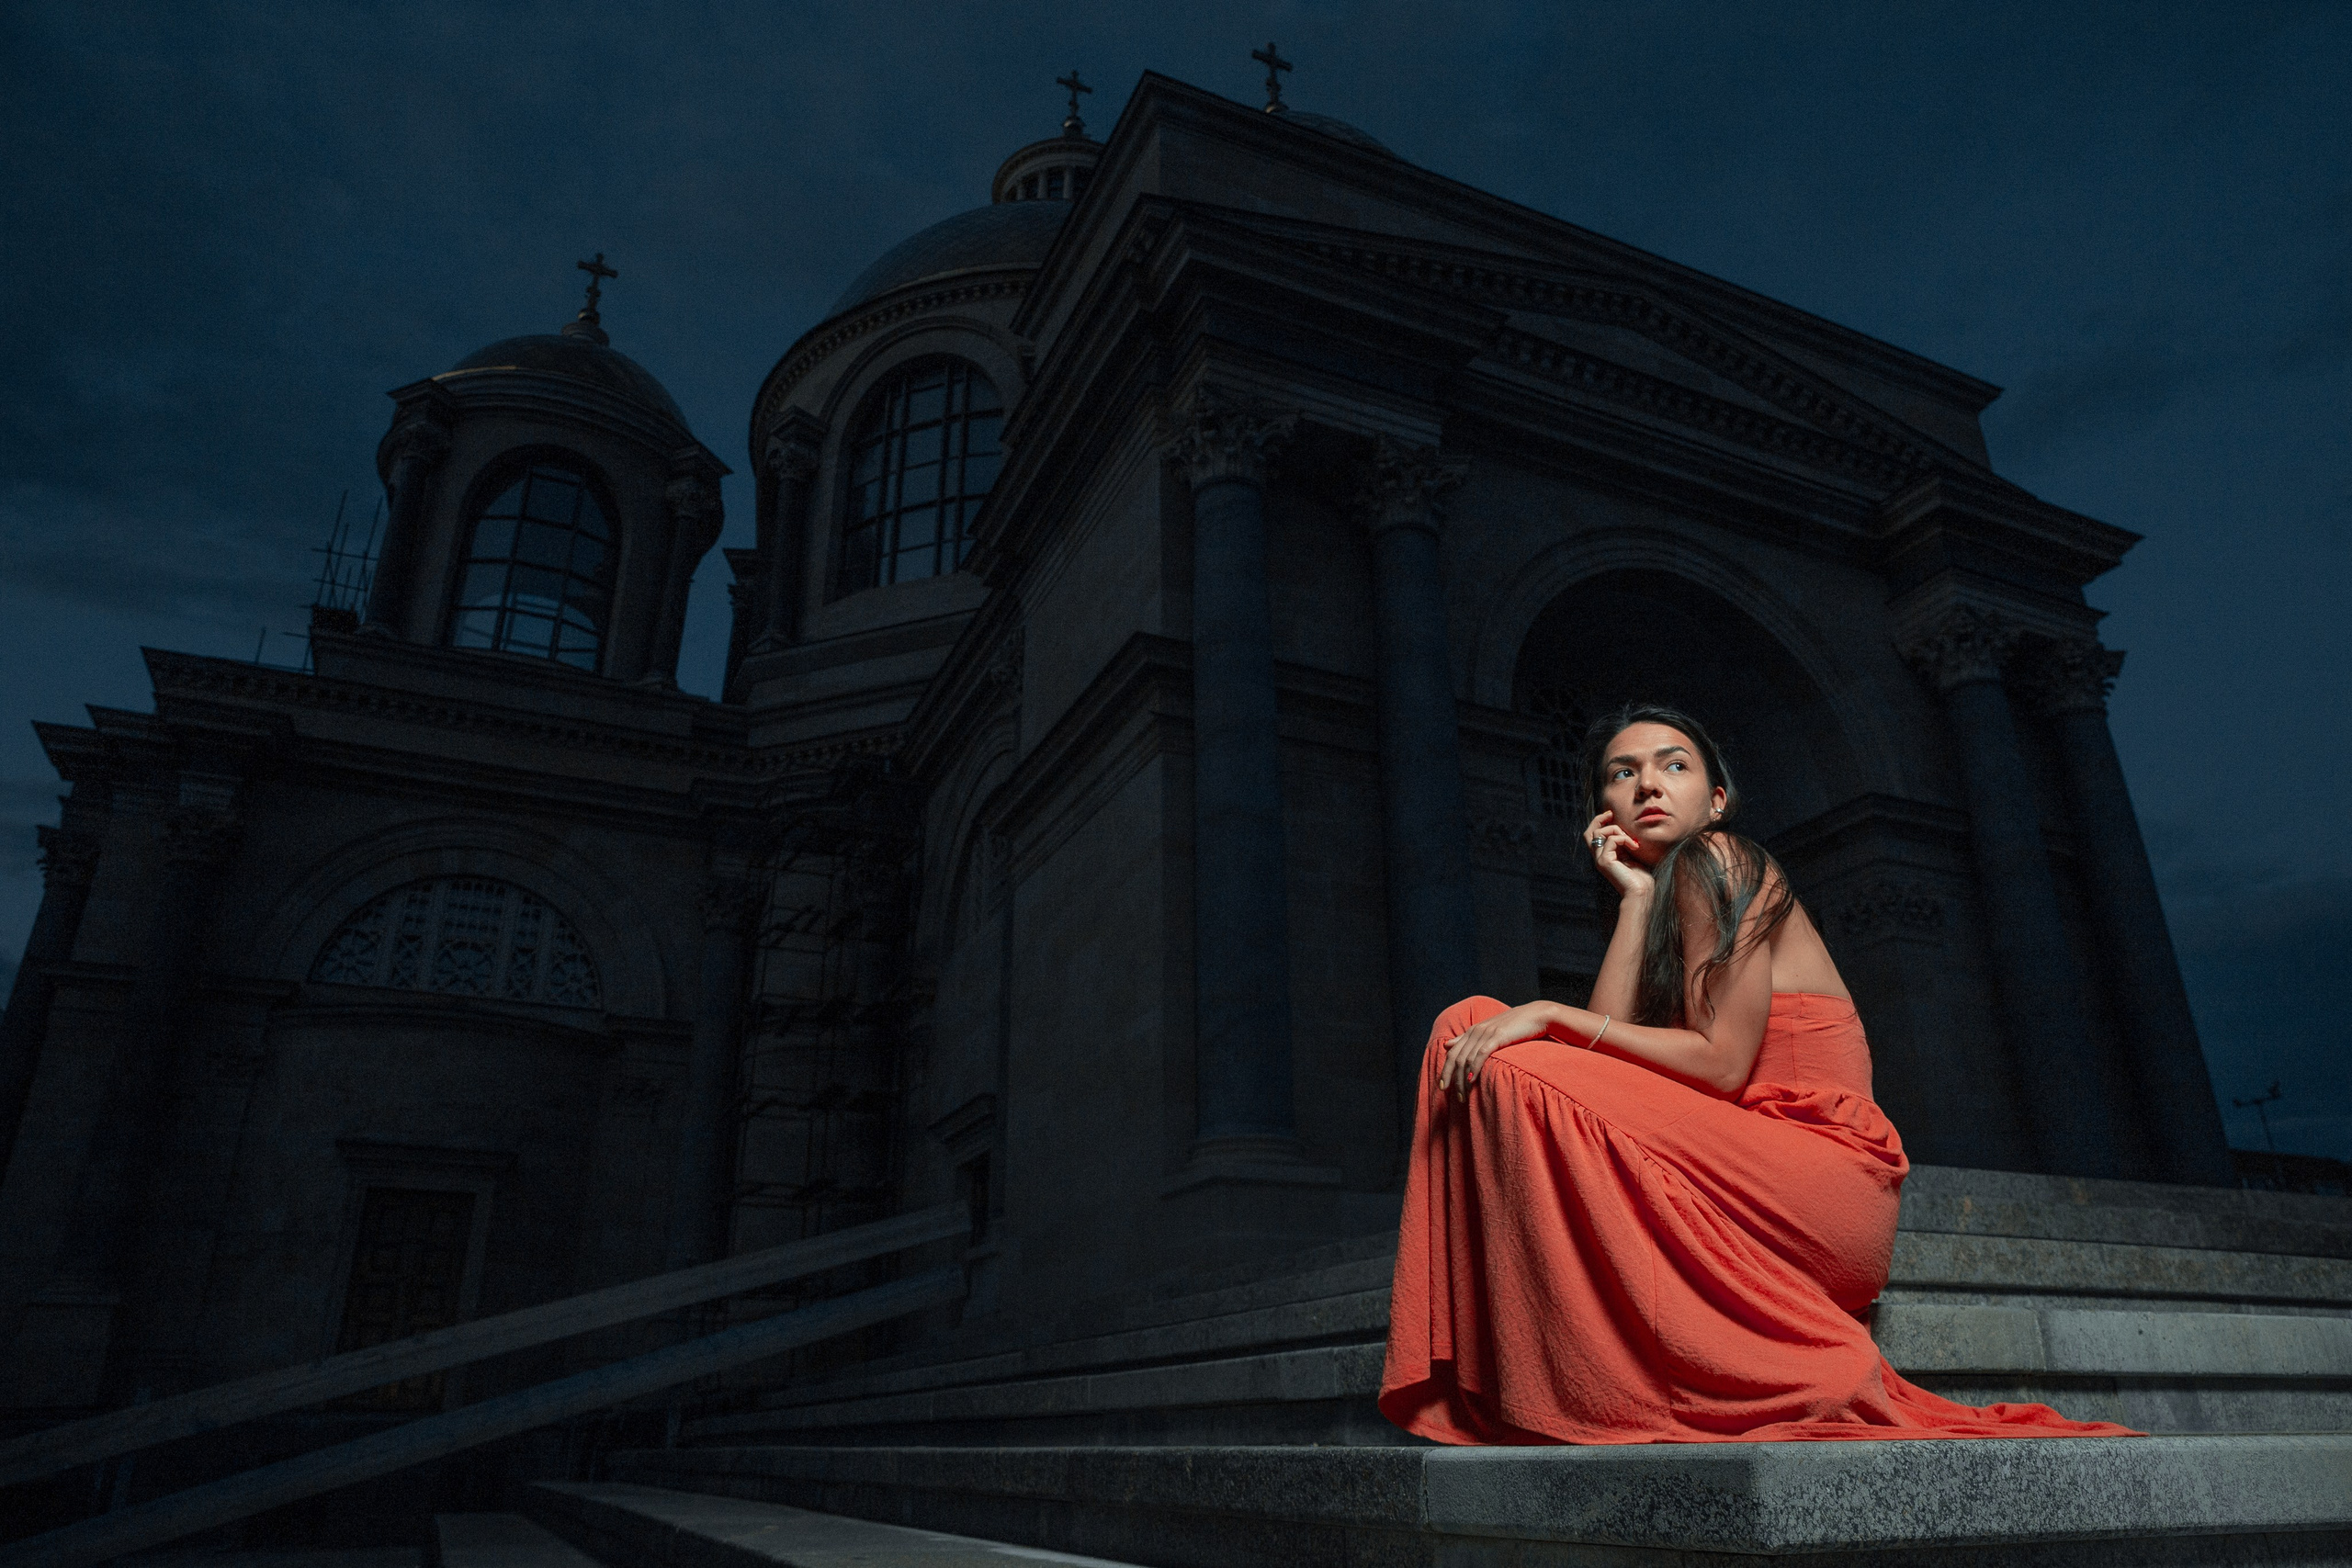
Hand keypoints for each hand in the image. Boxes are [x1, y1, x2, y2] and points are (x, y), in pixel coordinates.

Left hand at [1437, 1001, 1558, 1097]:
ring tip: (1463, 1096)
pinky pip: (1481, 1054)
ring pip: (1466, 1059)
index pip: (1452, 1053)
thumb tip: (1447, 1045)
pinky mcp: (1497, 1036)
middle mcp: (1476, 1031)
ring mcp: (1486, 1033)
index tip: (1442, 1087)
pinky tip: (1471, 1080)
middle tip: (1453, 1097)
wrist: (1536, 1015)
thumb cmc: (1515, 1026)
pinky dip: (1474, 1068)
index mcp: (1473, 1031)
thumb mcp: (1488, 1032)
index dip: (1444, 1070)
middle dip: (1451, 1079)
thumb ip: (1468, 1038)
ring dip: (1463, 1080)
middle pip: (1456, 1058)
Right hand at [1584, 810, 1651, 899]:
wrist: (1640, 893)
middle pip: (1589, 832)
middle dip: (1599, 819)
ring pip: (1599, 833)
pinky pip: (1611, 840)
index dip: (1600, 822)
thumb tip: (1627, 829)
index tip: (1612, 815)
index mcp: (1604, 856)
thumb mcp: (1632, 855)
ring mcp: (1600, 860)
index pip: (1594, 835)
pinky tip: (1634, 846)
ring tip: (1630, 839)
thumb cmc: (1640, 878)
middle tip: (1611, 814)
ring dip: (1616, 829)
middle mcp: (1599, 857)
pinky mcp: (1604, 862)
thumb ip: (1626, 843)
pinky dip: (1624, 839)